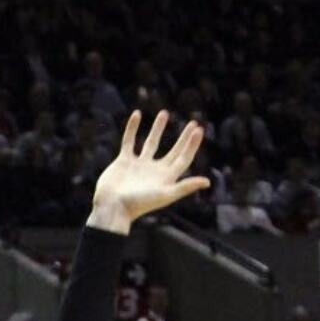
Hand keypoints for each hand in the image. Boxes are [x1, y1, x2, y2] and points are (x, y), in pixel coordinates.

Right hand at [88, 111, 209, 234]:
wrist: (112, 207)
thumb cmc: (138, 204)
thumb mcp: (165, 195)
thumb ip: (185, 187)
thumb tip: (207, 182)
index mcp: (165, 178)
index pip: (183, 158)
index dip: (192, 145)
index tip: (199, 129)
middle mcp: (154, 170)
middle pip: (173, 151)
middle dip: (183, 137)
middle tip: (193, 123)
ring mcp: (138, 165)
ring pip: (151, 143)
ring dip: (158, 128)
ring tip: (164, 113)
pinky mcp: (123, 161)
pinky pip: (128, 141)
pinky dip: (132, 128)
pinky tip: (137, 114)